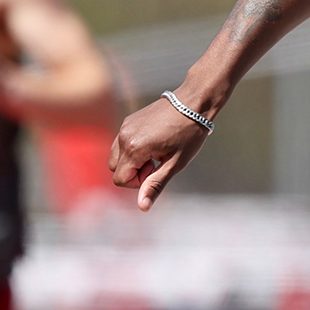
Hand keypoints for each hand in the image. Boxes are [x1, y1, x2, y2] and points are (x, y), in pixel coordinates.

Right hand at [110, 93, 210, 210]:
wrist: (194, 102)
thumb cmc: (189, 135)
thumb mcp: (175, 163)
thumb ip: (155, 185)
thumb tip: (142, 207)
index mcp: (134, 149)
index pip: (120, 179)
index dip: (138, 182)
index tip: (157, 169)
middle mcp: (124, 137)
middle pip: (116, 169)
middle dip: (134, 172)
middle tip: (158, 161)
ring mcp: (125, 127)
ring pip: (116, 156)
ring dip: (132, 161)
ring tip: (156, 152)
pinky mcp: (128, 121)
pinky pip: (121, 143)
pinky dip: (133, 149)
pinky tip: (155, 141)